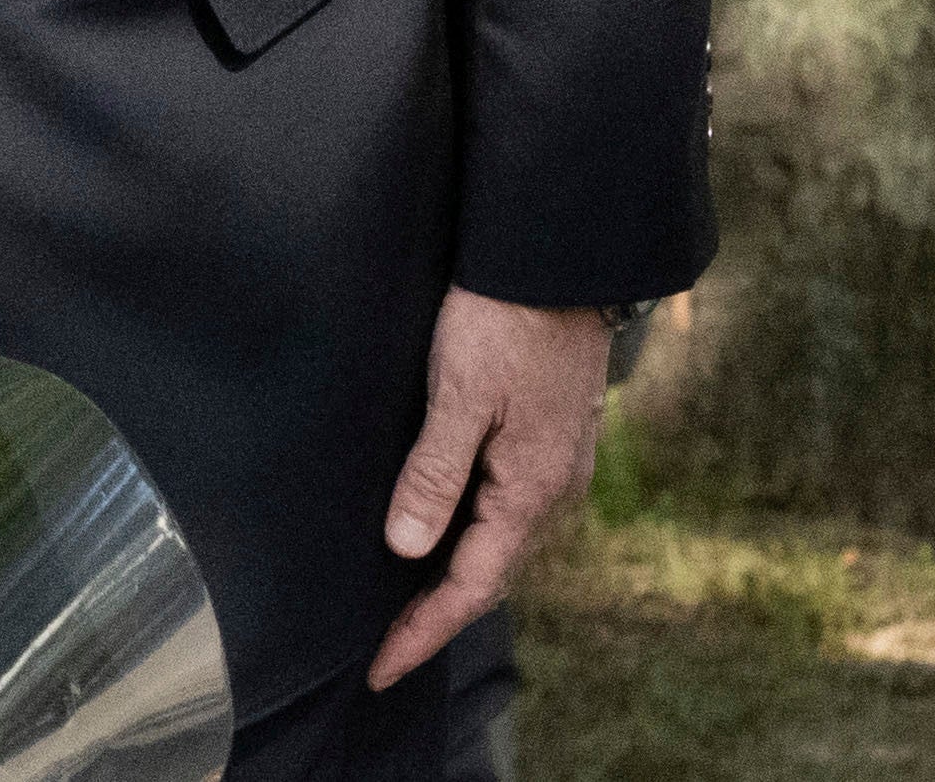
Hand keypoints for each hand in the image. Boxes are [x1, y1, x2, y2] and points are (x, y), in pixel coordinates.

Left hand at [371, 286, 610, 687]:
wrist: (556, 265)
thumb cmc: (502, 322)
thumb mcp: (458, 395)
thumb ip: (433, 473)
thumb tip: (408, 548)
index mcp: (530, 491)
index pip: (470, 586)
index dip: (422, 632)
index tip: (379, 669)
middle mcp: (551, 492)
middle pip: (487, 577)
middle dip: (435, 618)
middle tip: (383, 652)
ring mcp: (552, 468)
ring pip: (498, 546)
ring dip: (454, 581)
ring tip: (404, 609)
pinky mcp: (544, 442)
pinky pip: (503, 512)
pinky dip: (470, 541)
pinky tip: (442, 538)